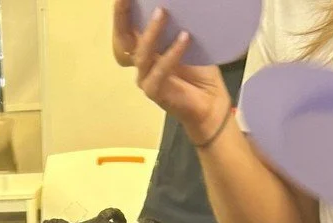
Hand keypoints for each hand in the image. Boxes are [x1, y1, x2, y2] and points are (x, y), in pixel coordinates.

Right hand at [113, 0, 232, 143]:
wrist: (210, 102)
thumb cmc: (200, 71)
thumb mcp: (188, 40)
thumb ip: (178, 25)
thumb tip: (175, 2)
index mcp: (145, 48)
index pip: (126, 27)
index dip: (122, 12)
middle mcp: (140, 62)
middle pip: (122, 39)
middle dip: (121, 16)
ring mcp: (145, 78)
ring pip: (141, 54)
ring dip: (152, 32)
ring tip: (163, 11)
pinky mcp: (154, 92)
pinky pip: (159, 71)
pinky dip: (172, 54)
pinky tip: (184, 37)